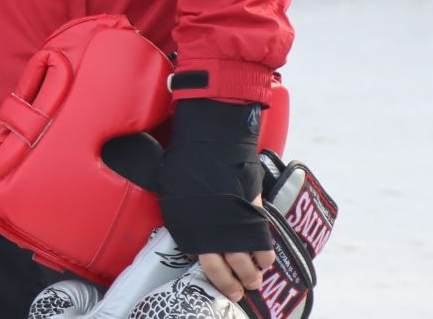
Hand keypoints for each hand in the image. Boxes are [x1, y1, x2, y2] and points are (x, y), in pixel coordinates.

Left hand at [158, 99, 273, 303]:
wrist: (210, 143)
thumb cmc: (183, 162)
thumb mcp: (168, 188)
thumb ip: (175, 209)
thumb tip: (166, 213)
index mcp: (189, 228)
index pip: (206, 265)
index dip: (219, 280)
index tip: (227, 289)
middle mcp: (212, 230)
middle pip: (229, 268)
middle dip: (239, 282)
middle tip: (246, 288)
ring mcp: (233, 222)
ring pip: (248, 259)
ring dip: (254, 272)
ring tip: (257, 279)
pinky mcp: (251, 211)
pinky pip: (262, 240)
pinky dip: (266, 253)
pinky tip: (266, 258)